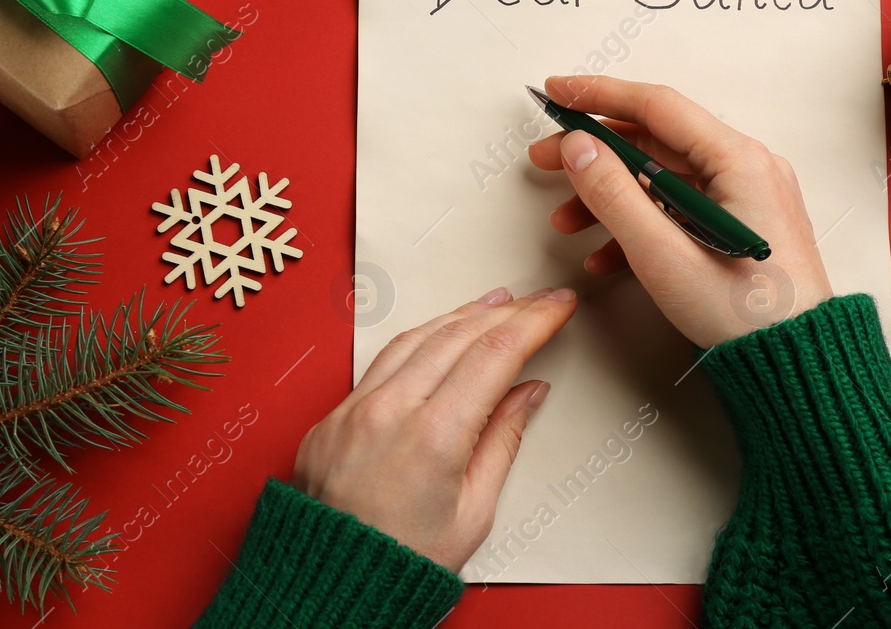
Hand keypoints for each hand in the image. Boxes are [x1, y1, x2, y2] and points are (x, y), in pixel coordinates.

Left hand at [292, 285, 577, 569]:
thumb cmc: (402, 563)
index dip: (535, 321)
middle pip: (459, 335)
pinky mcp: (332, 417)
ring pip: (416, 337)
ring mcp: (354, 410)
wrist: (331, 589)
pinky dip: (420, 338)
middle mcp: (390, 412)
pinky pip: (381, 360)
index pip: (496, 353)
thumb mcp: (474, 512)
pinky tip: (440, 334)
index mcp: (434, 437)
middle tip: (537, 300)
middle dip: (506, 310)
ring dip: (461, 315)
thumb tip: (528, 392)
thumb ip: (503, 440)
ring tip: (495, 303)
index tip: (559, 306)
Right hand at [528, 76, 830, 347]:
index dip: (600, 95)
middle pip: (656, 140)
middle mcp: (747, 168)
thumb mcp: (663, 256)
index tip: (557, 92)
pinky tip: (604, 255)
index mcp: (738, 160)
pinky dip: (640, 222)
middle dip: (595, 152)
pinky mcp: (739, 226)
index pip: (657, 106)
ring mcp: (746, 197)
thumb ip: (614, 195)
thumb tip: (578, 147)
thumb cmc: (744, 317)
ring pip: (662, 178)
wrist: (796, 369)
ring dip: (610, 195)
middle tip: (546, 159)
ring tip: (567, 221)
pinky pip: (680, 208)